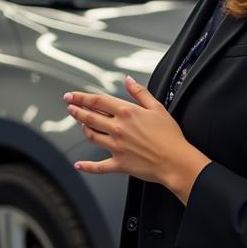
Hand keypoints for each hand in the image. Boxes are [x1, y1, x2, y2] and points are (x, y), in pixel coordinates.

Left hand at [65, 76, 209, 201]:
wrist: (176, 161)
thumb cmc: (170, 136)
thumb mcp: (157, 108)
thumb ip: (140, 92)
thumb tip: (128, 80)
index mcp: (127, 113)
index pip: (98, 101)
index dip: (81, 97)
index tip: (72, 96)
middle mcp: (118, 129)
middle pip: (89, 117)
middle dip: (77, 111)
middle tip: (70, 107)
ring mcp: (116, 147)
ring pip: (91, 136)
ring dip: (82, 129)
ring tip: (80, 124)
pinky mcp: (119, 163)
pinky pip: (98, 166)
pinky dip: (87, 166)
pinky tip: (79, 165)